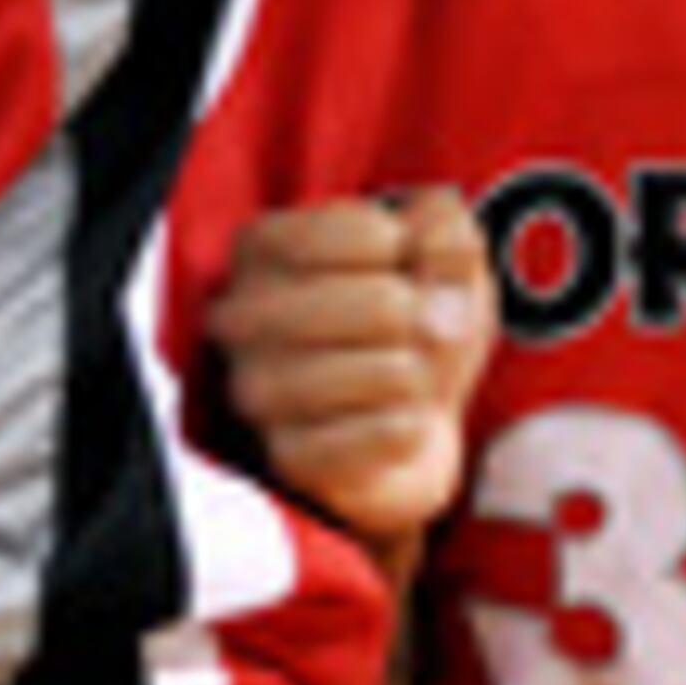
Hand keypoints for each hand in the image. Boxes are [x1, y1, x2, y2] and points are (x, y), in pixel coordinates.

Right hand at [209, 191, 493, 538]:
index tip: (408, 267)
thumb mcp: (437, 251)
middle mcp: (241, 317)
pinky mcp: (289, 457)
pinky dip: (415, 428)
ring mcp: (258, 391)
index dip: (413, 251)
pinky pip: (391, 435)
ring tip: (408, 378)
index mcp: (261, 248)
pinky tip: (401, 421)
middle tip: (421, 331)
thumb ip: (444, 227)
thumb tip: (440, 262)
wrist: (406, 419)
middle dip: (428, 319)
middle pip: (386, 304)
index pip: (362, 232)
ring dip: (421, 376)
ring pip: (391, 372)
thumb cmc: (409, 320)